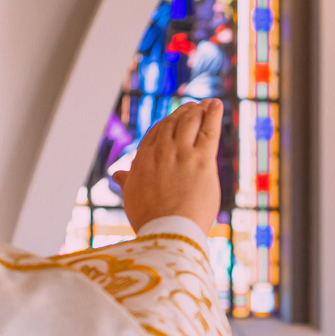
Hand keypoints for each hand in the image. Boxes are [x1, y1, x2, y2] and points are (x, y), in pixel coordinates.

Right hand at [113, 99, 222, 234]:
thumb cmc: (150, 220)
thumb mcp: (132, 198)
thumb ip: (128, 182)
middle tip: (195, 107)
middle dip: (185, 112)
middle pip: (173, 123)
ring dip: (199, 111)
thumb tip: (118, 175)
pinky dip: (213, 114)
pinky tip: (217, 104)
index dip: (167, 123)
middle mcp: (161, 151)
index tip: (175, 119)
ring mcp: (182, 153)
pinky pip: (209, 130)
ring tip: (208, 104)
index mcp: (142, 159)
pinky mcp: (202, 160)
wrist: (167, 231)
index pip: (156, 133)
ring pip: (191, 122)